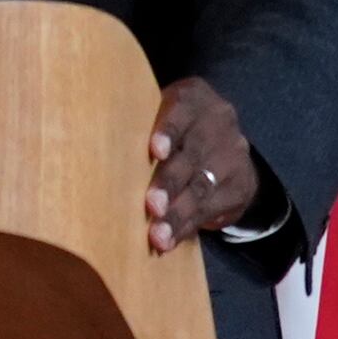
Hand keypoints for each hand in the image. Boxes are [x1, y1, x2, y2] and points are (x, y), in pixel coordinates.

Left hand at [146, 79, 261, 253]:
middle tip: (152, 206)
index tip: (154, 151)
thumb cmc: (172, 128)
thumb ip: (139, 124)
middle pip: (193, 153)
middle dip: (170, 182)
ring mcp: (234, 154)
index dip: (169, 130)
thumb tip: (96, 154)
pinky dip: (187, 226)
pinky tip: (170, 240)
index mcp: (194, 98)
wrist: (224, 145)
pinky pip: (212, 208)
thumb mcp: (160, 114)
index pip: (183, 108)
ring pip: (203, 186)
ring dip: (178, 213)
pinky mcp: (241, 185)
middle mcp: (218, 122)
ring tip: (158, 235)